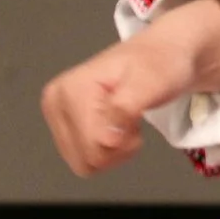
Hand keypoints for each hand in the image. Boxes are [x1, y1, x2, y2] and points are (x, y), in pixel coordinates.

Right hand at [40, 0, 219, 175]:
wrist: (163, 55)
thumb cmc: (159, 64)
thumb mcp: (149, 82)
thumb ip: (125, 109)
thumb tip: (106, 140)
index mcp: (68, 91)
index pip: (91, 146)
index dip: (122, 141)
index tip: (137, 116)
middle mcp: (56, 104)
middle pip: (85, 159)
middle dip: (117, 148)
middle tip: (133, 121)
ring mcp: (59, 117)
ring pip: (85, 163)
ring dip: (114, 151)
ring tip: (127, 122)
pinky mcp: (67, 127)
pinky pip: (87, 159)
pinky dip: (109, 150)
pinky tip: (119, 127)